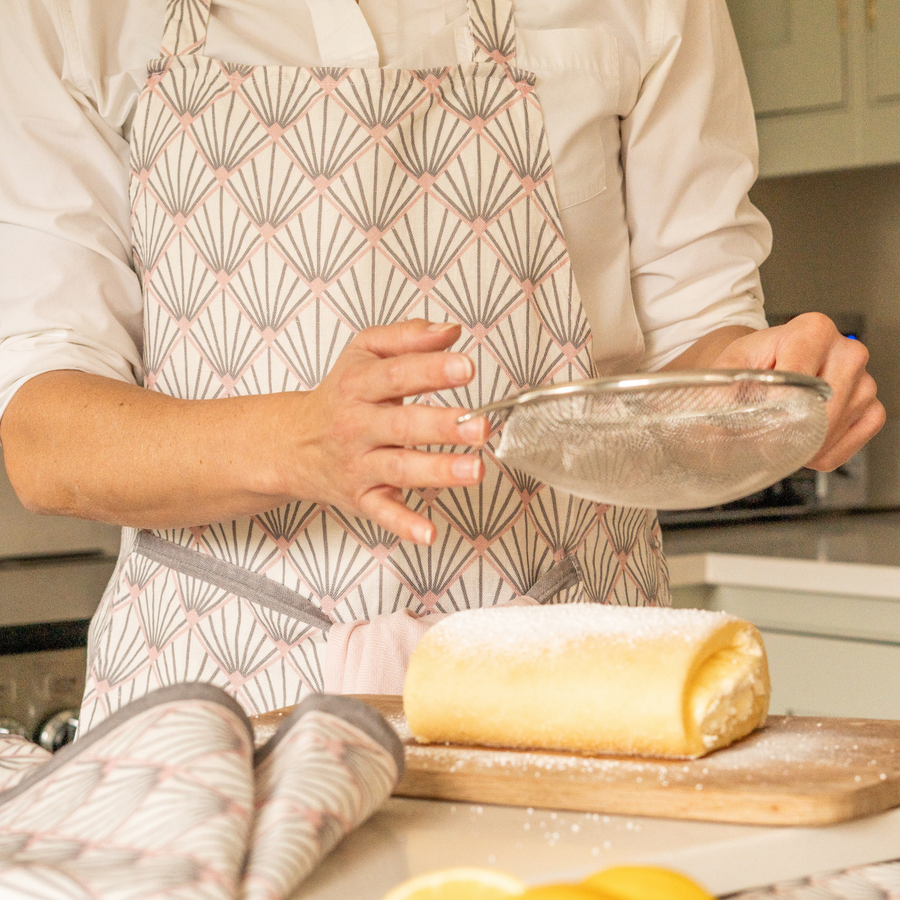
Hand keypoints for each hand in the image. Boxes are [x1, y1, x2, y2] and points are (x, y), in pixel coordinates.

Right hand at [288, 319, 488, 544]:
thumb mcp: (365, 353)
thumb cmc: (340, 396)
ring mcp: (359, 465)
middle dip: (442, 426)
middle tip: (479, 426)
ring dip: (437, 471)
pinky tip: (429, 533)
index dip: (433, 370)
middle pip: (402, 424)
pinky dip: (404, 526)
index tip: (466, 367)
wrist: (293, 444)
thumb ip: (409, 337)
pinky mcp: (361, 498)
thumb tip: (451, 331)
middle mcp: (357, 426)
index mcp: (359, 385)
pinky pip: (383, 514)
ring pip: (400, 469)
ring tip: (473, 470)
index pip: (398, 374)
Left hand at [709, 313, 883, 470]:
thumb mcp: (729, 367)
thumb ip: (721, 390)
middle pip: (824, 407)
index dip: (776, 410)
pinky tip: (805, 446)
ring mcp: (864, 379)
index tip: (759, 427)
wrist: (768, 362)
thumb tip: (713, 419)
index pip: (800, 380)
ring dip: (808, 445)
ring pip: (838, 427)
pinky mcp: (871, 405)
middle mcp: (847, 350)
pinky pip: (855, 439)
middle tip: (767, 443)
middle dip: (793, 432)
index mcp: (813, 331)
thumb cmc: (752, 362)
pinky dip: (827, 451)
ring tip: (782, 438)